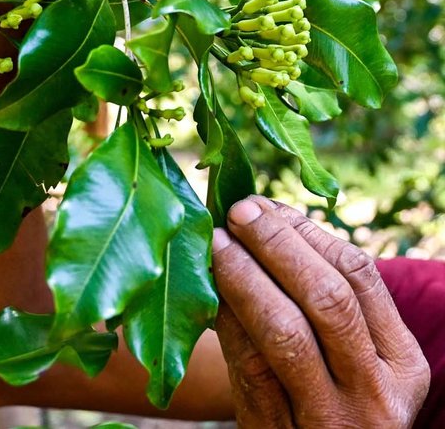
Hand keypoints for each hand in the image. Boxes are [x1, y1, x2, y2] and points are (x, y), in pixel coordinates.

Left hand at [213, 196, 429, 427]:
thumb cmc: (331, 400)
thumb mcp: (355, 361)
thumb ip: (329, 302)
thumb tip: (269, 214)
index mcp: (403, 362)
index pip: (360, 275)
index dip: (308, 232)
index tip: (269, 206)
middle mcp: (376, 393)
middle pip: (327, 297)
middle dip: (277, 244)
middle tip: (239, 211)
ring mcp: (330, 421)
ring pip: (286, 332)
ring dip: (245, 276)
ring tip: (219, 243)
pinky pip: (250, 367)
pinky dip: (227, 320)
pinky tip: (210, 291)